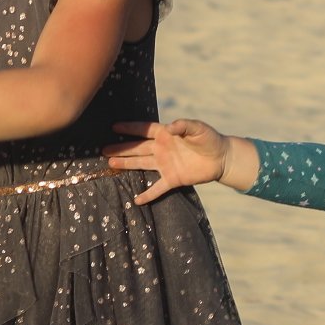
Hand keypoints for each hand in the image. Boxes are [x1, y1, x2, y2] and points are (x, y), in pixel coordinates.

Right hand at [103, 118, 228, 205]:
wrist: (221, 158)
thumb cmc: (209, 139)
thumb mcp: (198, 128)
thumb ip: (184, 125)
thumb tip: (170, 127)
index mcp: (166, 134)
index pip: (144, 130)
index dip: (129, 128)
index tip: (113, 127)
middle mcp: (162, 149)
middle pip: (137, 148)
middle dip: (120, 148)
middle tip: (104, 149)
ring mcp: (165, 165)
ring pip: (141, 164)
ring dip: (126, 165)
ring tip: (110, 164)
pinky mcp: (173, 179)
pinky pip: (157, 188)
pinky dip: (148, 194)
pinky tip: (136, 200)